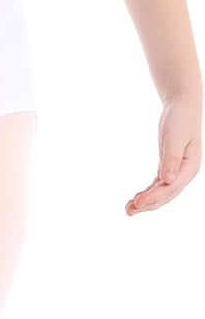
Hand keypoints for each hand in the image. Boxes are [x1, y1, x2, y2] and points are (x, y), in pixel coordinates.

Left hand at [125, 93, 201, 215]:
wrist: (183, 107)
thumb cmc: (180, 119)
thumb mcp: (174, 137)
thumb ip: (171, 159)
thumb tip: (166, 180)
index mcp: (189, 167)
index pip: (170, 188)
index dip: (154, 197)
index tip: (137, 202)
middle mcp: (185, 173)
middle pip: (166, 194)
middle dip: (148, 204)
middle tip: (128, 211)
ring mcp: (178, 171)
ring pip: (162, 192)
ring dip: (147, 201)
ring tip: (128, 209)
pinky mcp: (169, 167)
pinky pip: (159, 184)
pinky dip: (148, 192)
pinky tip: (137, 198)